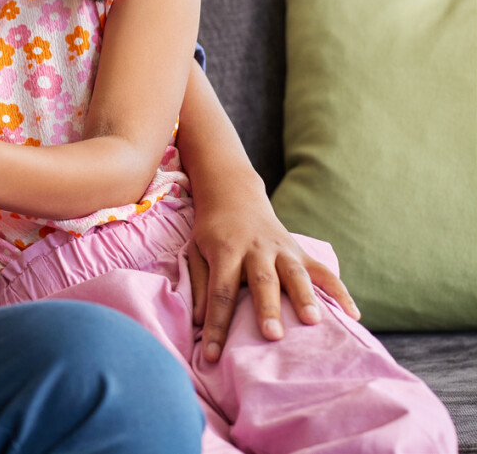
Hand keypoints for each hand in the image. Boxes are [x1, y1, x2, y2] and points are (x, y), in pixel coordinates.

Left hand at [186, 181, 359, 360]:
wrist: (234, 196)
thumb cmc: (213, 232)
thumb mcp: (196, 251)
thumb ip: (200, 284)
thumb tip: (198, 321)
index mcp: (226, 251)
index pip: (220, 291)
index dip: (216, 324)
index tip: (212, 354)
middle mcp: (256, 249)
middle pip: (262, 281)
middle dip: (268, 308)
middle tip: (273, 336)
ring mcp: (282, 249)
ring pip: (296, 274)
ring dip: (305, 297)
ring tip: (314, 322)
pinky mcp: (301, 251)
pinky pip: (324, 272)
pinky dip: (340, 291)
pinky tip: (354, 315)